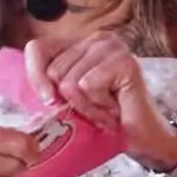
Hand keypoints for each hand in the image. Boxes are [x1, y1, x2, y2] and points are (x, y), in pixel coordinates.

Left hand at [24, 32, 176, 169]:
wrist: (141, 137)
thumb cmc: (105, 117)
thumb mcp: (69, 98)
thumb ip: (49, 84)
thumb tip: (36, 86)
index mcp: (81, 42)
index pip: (37, 48)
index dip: (35, 76)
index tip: (49, 100)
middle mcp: (97, 38)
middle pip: (54, 70)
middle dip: (70, 100)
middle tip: (94, 107)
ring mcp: (113, 47)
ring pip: (70, 81)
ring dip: (86, 106)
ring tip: (105, 109)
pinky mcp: (124, 61)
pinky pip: (88, 86)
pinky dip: (98, 106)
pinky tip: (114, 108)